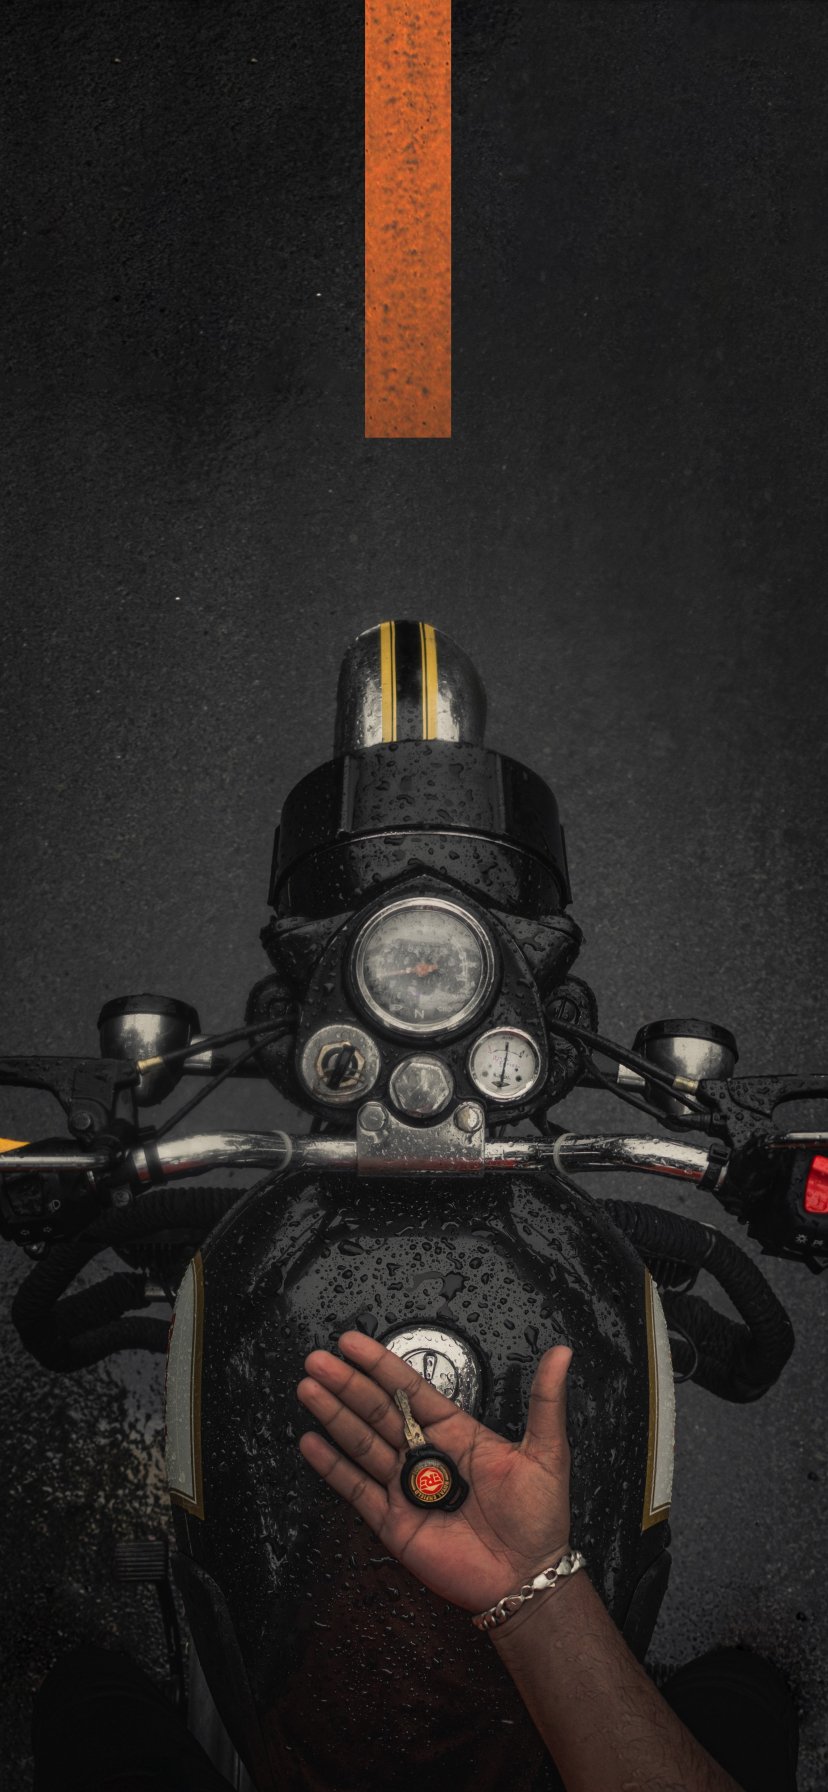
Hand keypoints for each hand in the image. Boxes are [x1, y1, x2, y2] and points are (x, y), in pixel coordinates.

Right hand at [297, 1330, 572, 1612]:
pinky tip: (311, 1443)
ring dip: (334, 1416)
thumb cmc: (540, 1518)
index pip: (410, 1389)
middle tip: (318, 1360)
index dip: (381, 1366)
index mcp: (456, 1433)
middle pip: (378, 1411)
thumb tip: (562, 1353)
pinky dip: (332, 1468)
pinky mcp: (394, 1523)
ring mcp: (406, 1488)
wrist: (528, 1579)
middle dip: (347, 1385)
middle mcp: (425, 1455)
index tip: (354, 1343)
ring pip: (362, 1444)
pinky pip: (357, 1491)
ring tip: (307, 1388)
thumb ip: (545, 1400)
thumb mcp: (546, 1452)